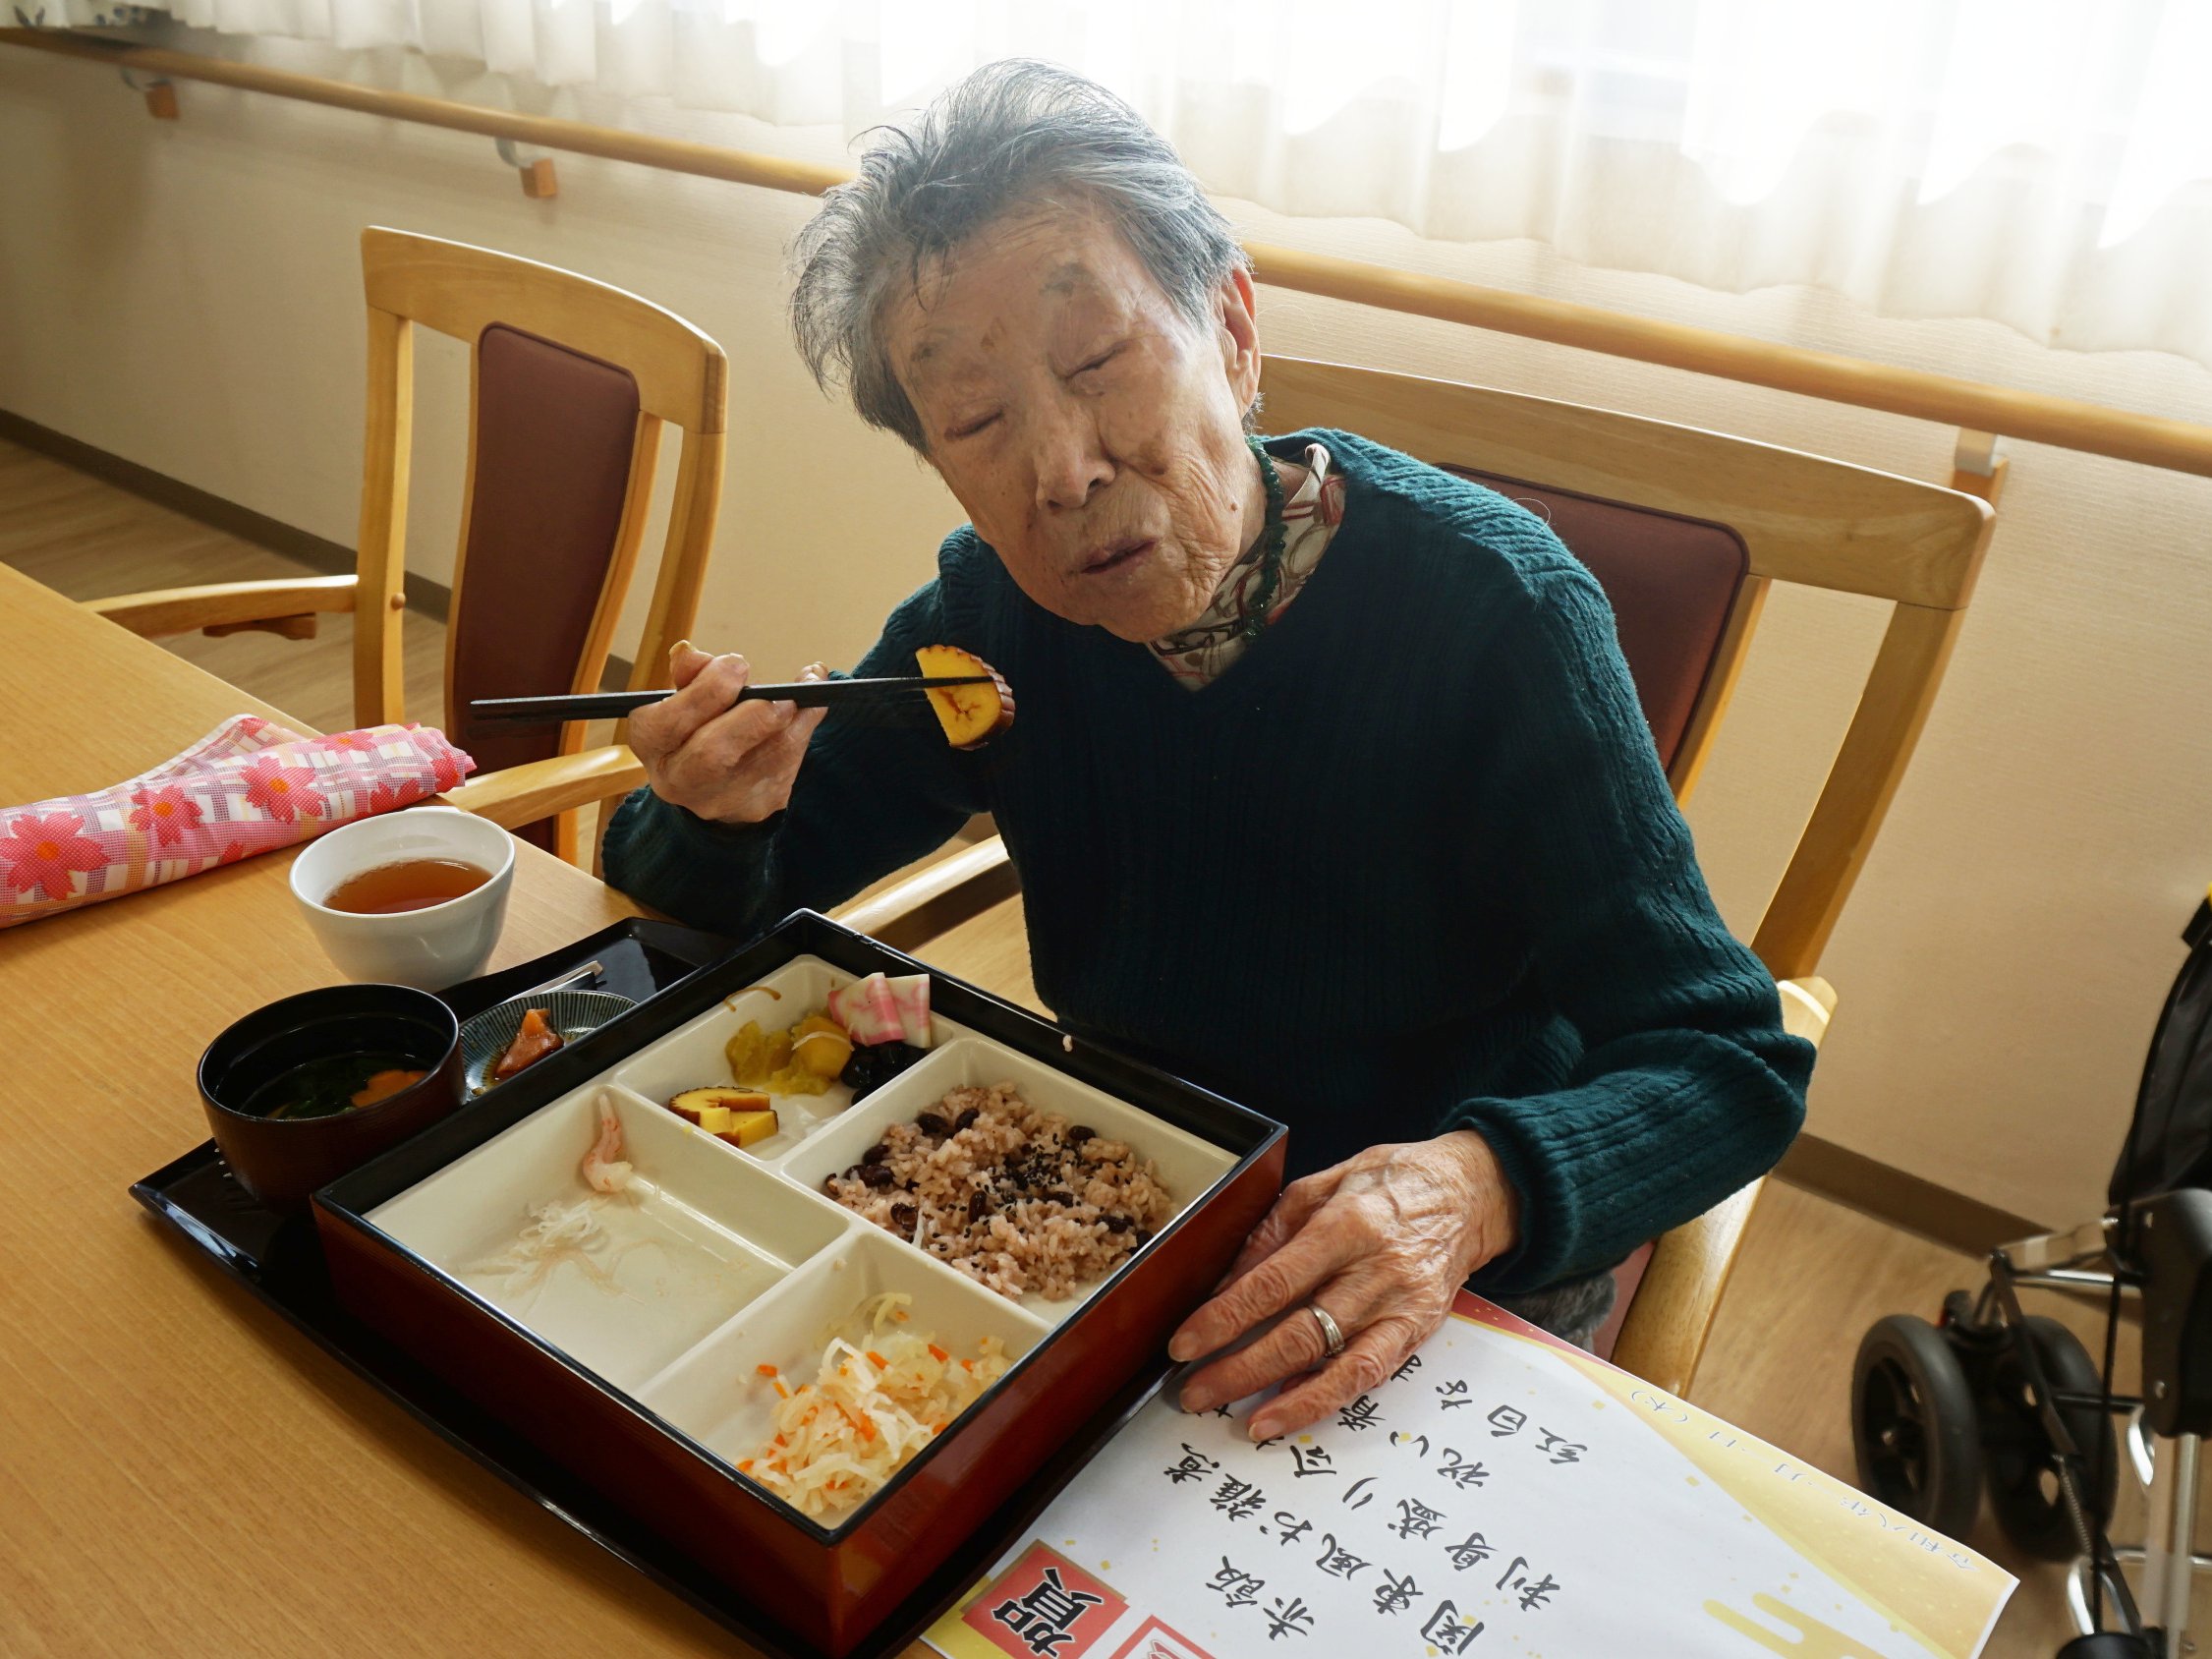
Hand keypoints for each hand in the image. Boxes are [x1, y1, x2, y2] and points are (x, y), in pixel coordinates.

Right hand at [628, 642, 828, 825]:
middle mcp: (679, 780)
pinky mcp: (757, 806)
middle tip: (779, 692)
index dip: (706, 691)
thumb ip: (688, 673)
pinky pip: (788, 765)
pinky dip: (805, 728)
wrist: (713, 785)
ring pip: (764, 757)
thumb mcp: (683, 698)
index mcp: (652, 745)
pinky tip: (814, 704)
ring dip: (793, 717)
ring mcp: (720, 799)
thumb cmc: (695, 728)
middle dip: (753, 714)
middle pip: (713, 752)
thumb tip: (688, 653)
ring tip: (810, 683)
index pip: (668, 722)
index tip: (738, 664)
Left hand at [1166, 1131, 1521, 1441]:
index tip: (1185, 1343)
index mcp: (1346, 1225)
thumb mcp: (1324, 1182)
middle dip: (1238, 1367)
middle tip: (1193, 1391)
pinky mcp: (1417, 1331)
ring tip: (1235, 1416)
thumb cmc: (1392, 1182)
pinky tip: (1285, 1414)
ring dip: (1277, 1396)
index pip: (1273, 1281)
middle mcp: (1376, 1270)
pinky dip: (1323, 1400)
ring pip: (1332, 1362)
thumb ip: (1272, 1231)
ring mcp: (1400, 1306)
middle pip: (1297, 1331)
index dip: (1224, 1317)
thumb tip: (1224, 1282)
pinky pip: (1367, 1376)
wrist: (1470, 1193)